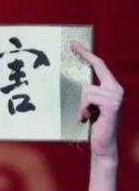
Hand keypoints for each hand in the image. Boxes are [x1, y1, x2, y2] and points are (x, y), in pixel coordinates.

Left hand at [70, 40, 122, 160]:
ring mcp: (116, 96)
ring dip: (82, 105)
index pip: (99, 65)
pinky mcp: (111, 105)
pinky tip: (86, 119)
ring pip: (87, 89)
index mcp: (112, 87)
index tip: (73, 43)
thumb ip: (89, 93)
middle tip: (76, 76)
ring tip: (86, 116)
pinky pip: (89, 98)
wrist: (102, 146)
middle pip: (94, 71)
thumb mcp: (91, 106)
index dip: (86, 53)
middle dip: (84, 72)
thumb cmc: (94, 127)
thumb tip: (77, 83)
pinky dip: (84, 110)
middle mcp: (116, 88)